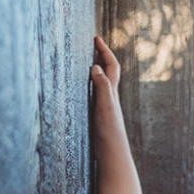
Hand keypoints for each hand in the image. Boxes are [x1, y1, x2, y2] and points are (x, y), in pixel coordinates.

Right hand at [90, 36, 124, 151]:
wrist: (112, 155)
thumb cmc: (109, 132)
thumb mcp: (105, 107)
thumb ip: (102, 87)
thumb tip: (96, 67)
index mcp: (111, 92)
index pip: (110, 65)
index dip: (104, 50)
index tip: (96, 38)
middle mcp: (109, 97)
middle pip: (107, 71)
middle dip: (100, 56)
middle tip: (91, 45)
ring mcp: (104, 107)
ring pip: (101, 83)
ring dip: (95, 70)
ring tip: (85, 61)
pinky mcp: (98, 117)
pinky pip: (94, 95)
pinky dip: (89, 86)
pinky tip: (81, 90)